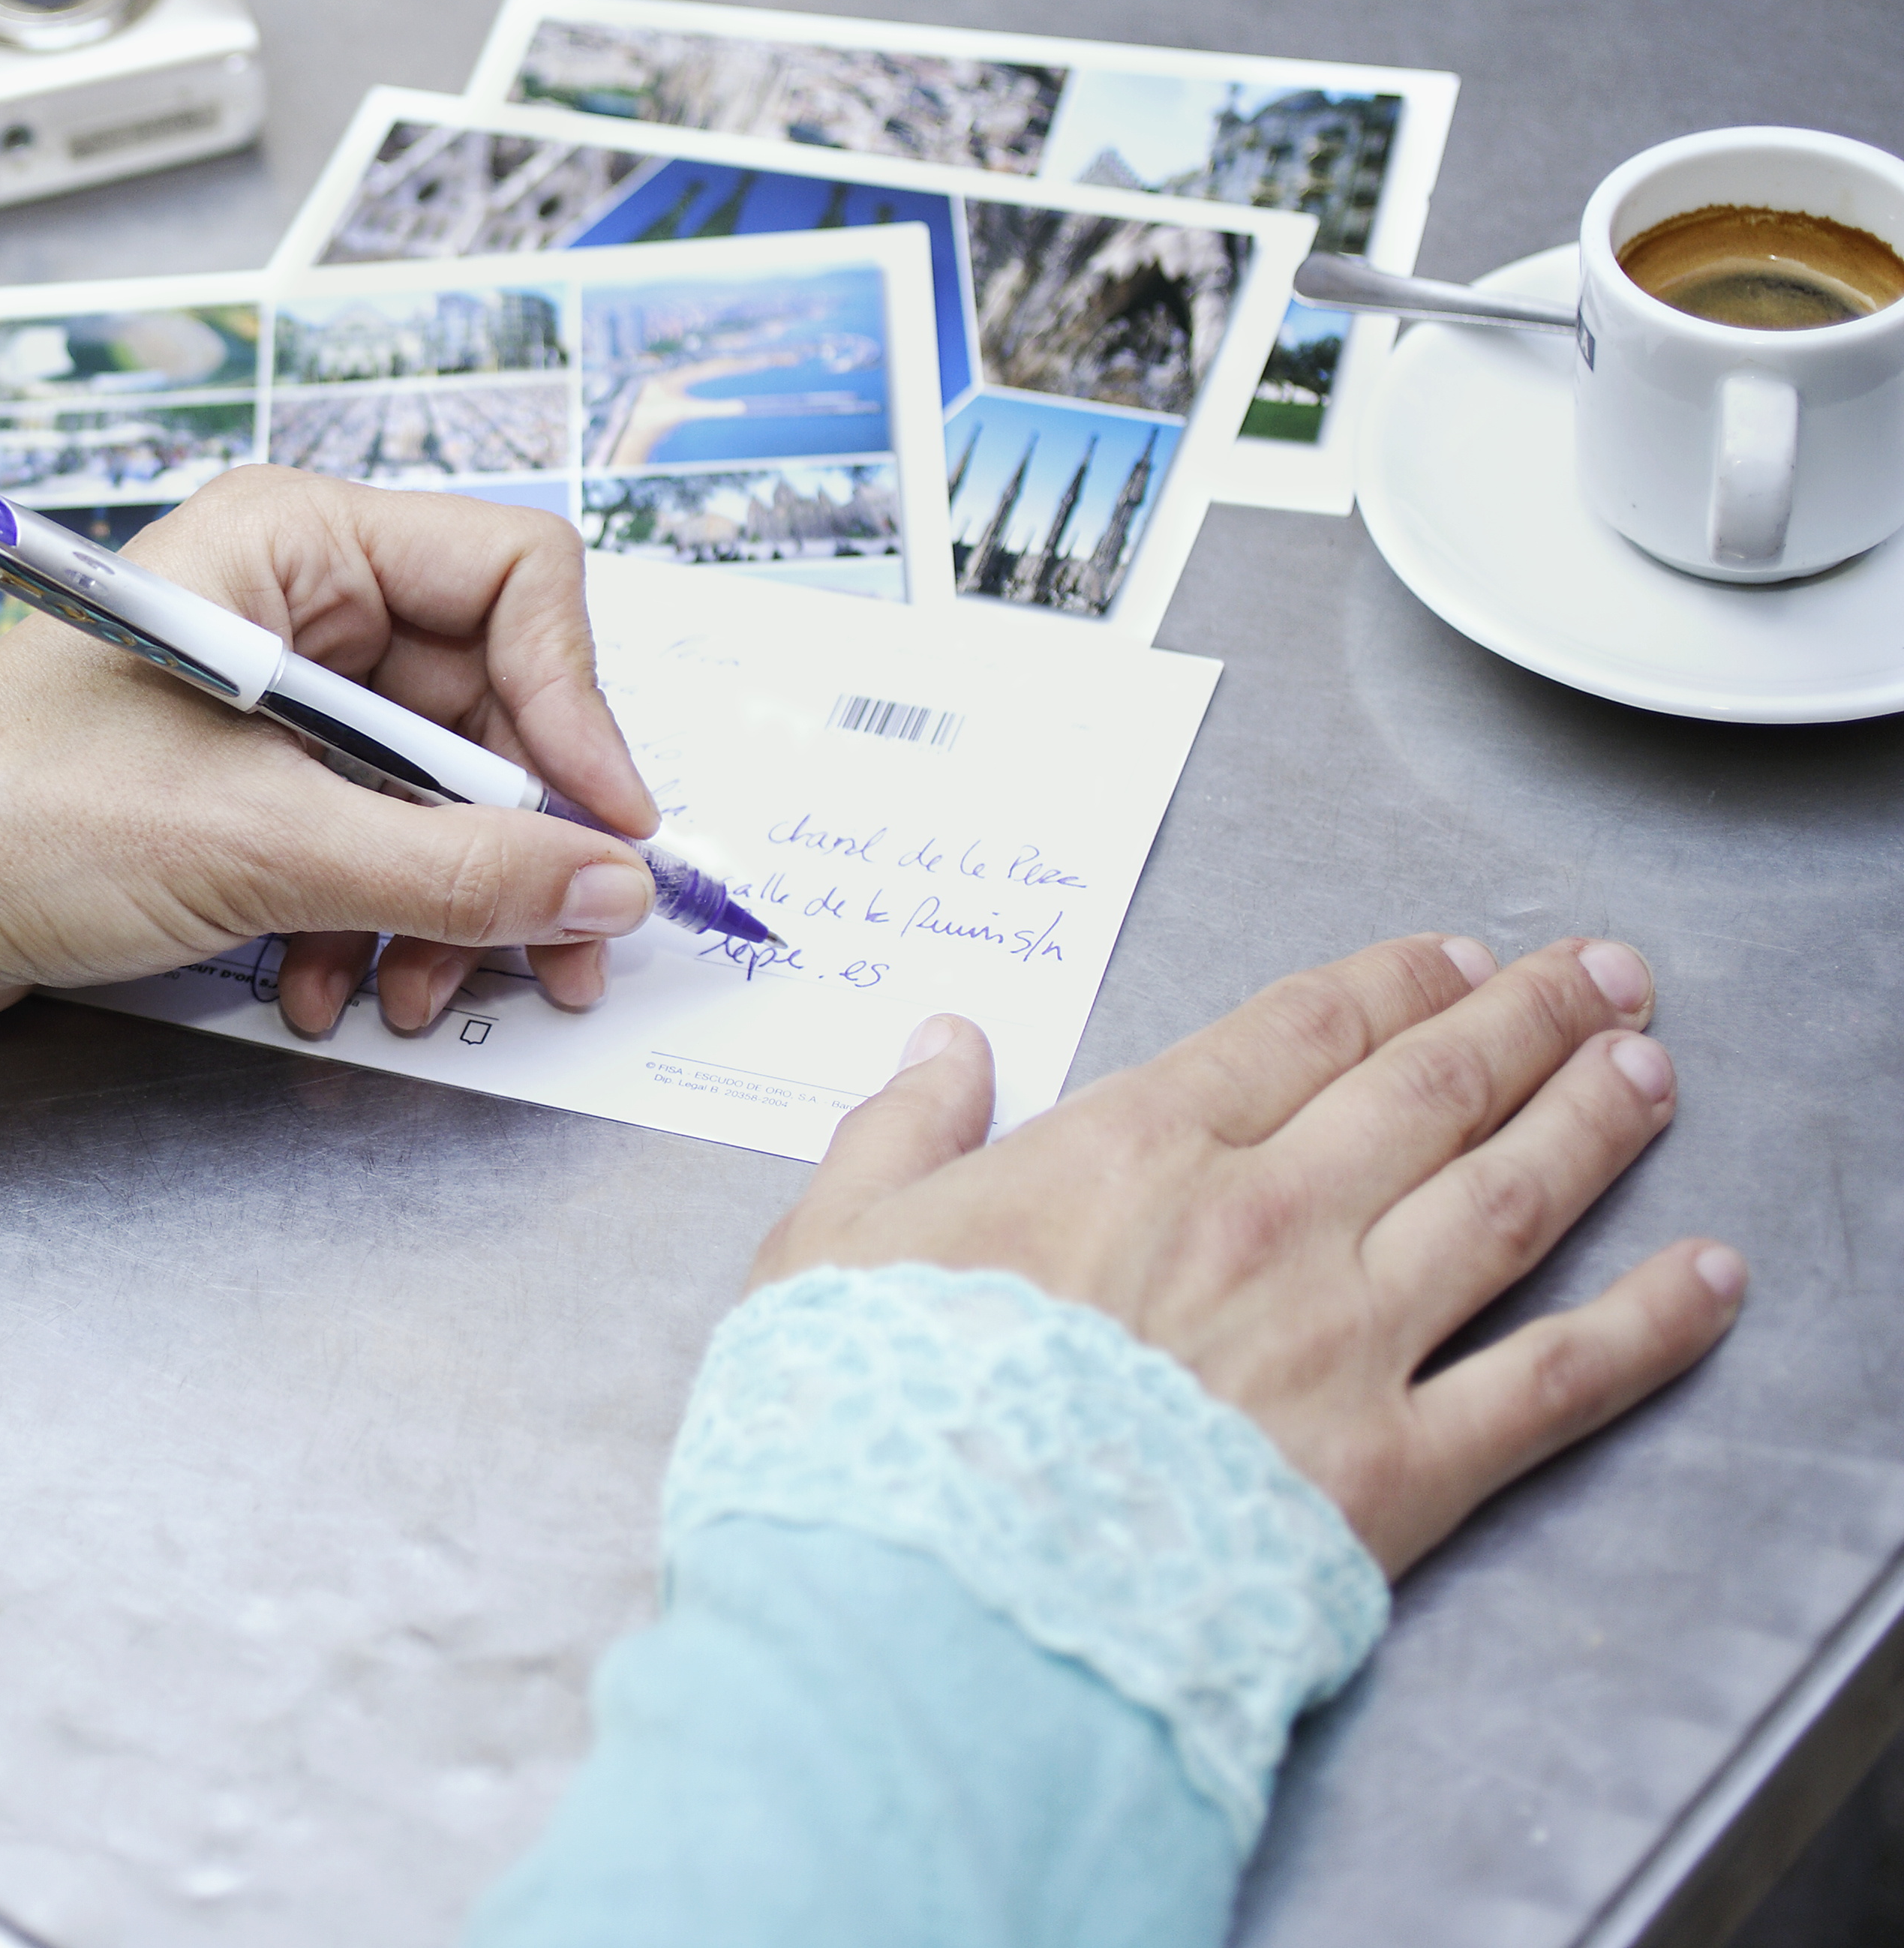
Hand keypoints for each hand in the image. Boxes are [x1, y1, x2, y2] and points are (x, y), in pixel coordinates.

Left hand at [0, 467, 659, 1034]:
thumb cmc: (20, 820)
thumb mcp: (265, 849)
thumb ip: (455, 872)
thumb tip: (613, 885)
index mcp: (293, 541)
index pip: (516, 578)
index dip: (578, 706)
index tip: (609, 831)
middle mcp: (290, 596)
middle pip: (486, 704)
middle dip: (514, 845)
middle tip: (557, 961)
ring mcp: (266, 692)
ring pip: (430, 790)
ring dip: (440, 906)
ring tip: (415, 1000)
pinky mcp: (237, 780)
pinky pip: (360, 837)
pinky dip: (367, 920)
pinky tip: (330, 991)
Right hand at [754, 934, 1744, 1574]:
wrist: (941, 1586)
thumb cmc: (873, 1415)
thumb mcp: (833, 1242)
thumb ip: (900, 1131)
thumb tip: (941, 1041)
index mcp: (1137, 1150)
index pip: (1302, 1029)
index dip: (1392, 979)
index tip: (1451, 955)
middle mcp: (1268, 1219)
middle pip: (1432, 1087)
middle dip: (1529, 1018)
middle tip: (1602, 975)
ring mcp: (1347, 1338)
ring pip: (1509, 1198)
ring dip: (1594, 1122)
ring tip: (1650, 1072)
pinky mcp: (1400, 1467)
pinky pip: (1555, 1380)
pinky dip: (1649, 1325)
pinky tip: (1710, 1279)